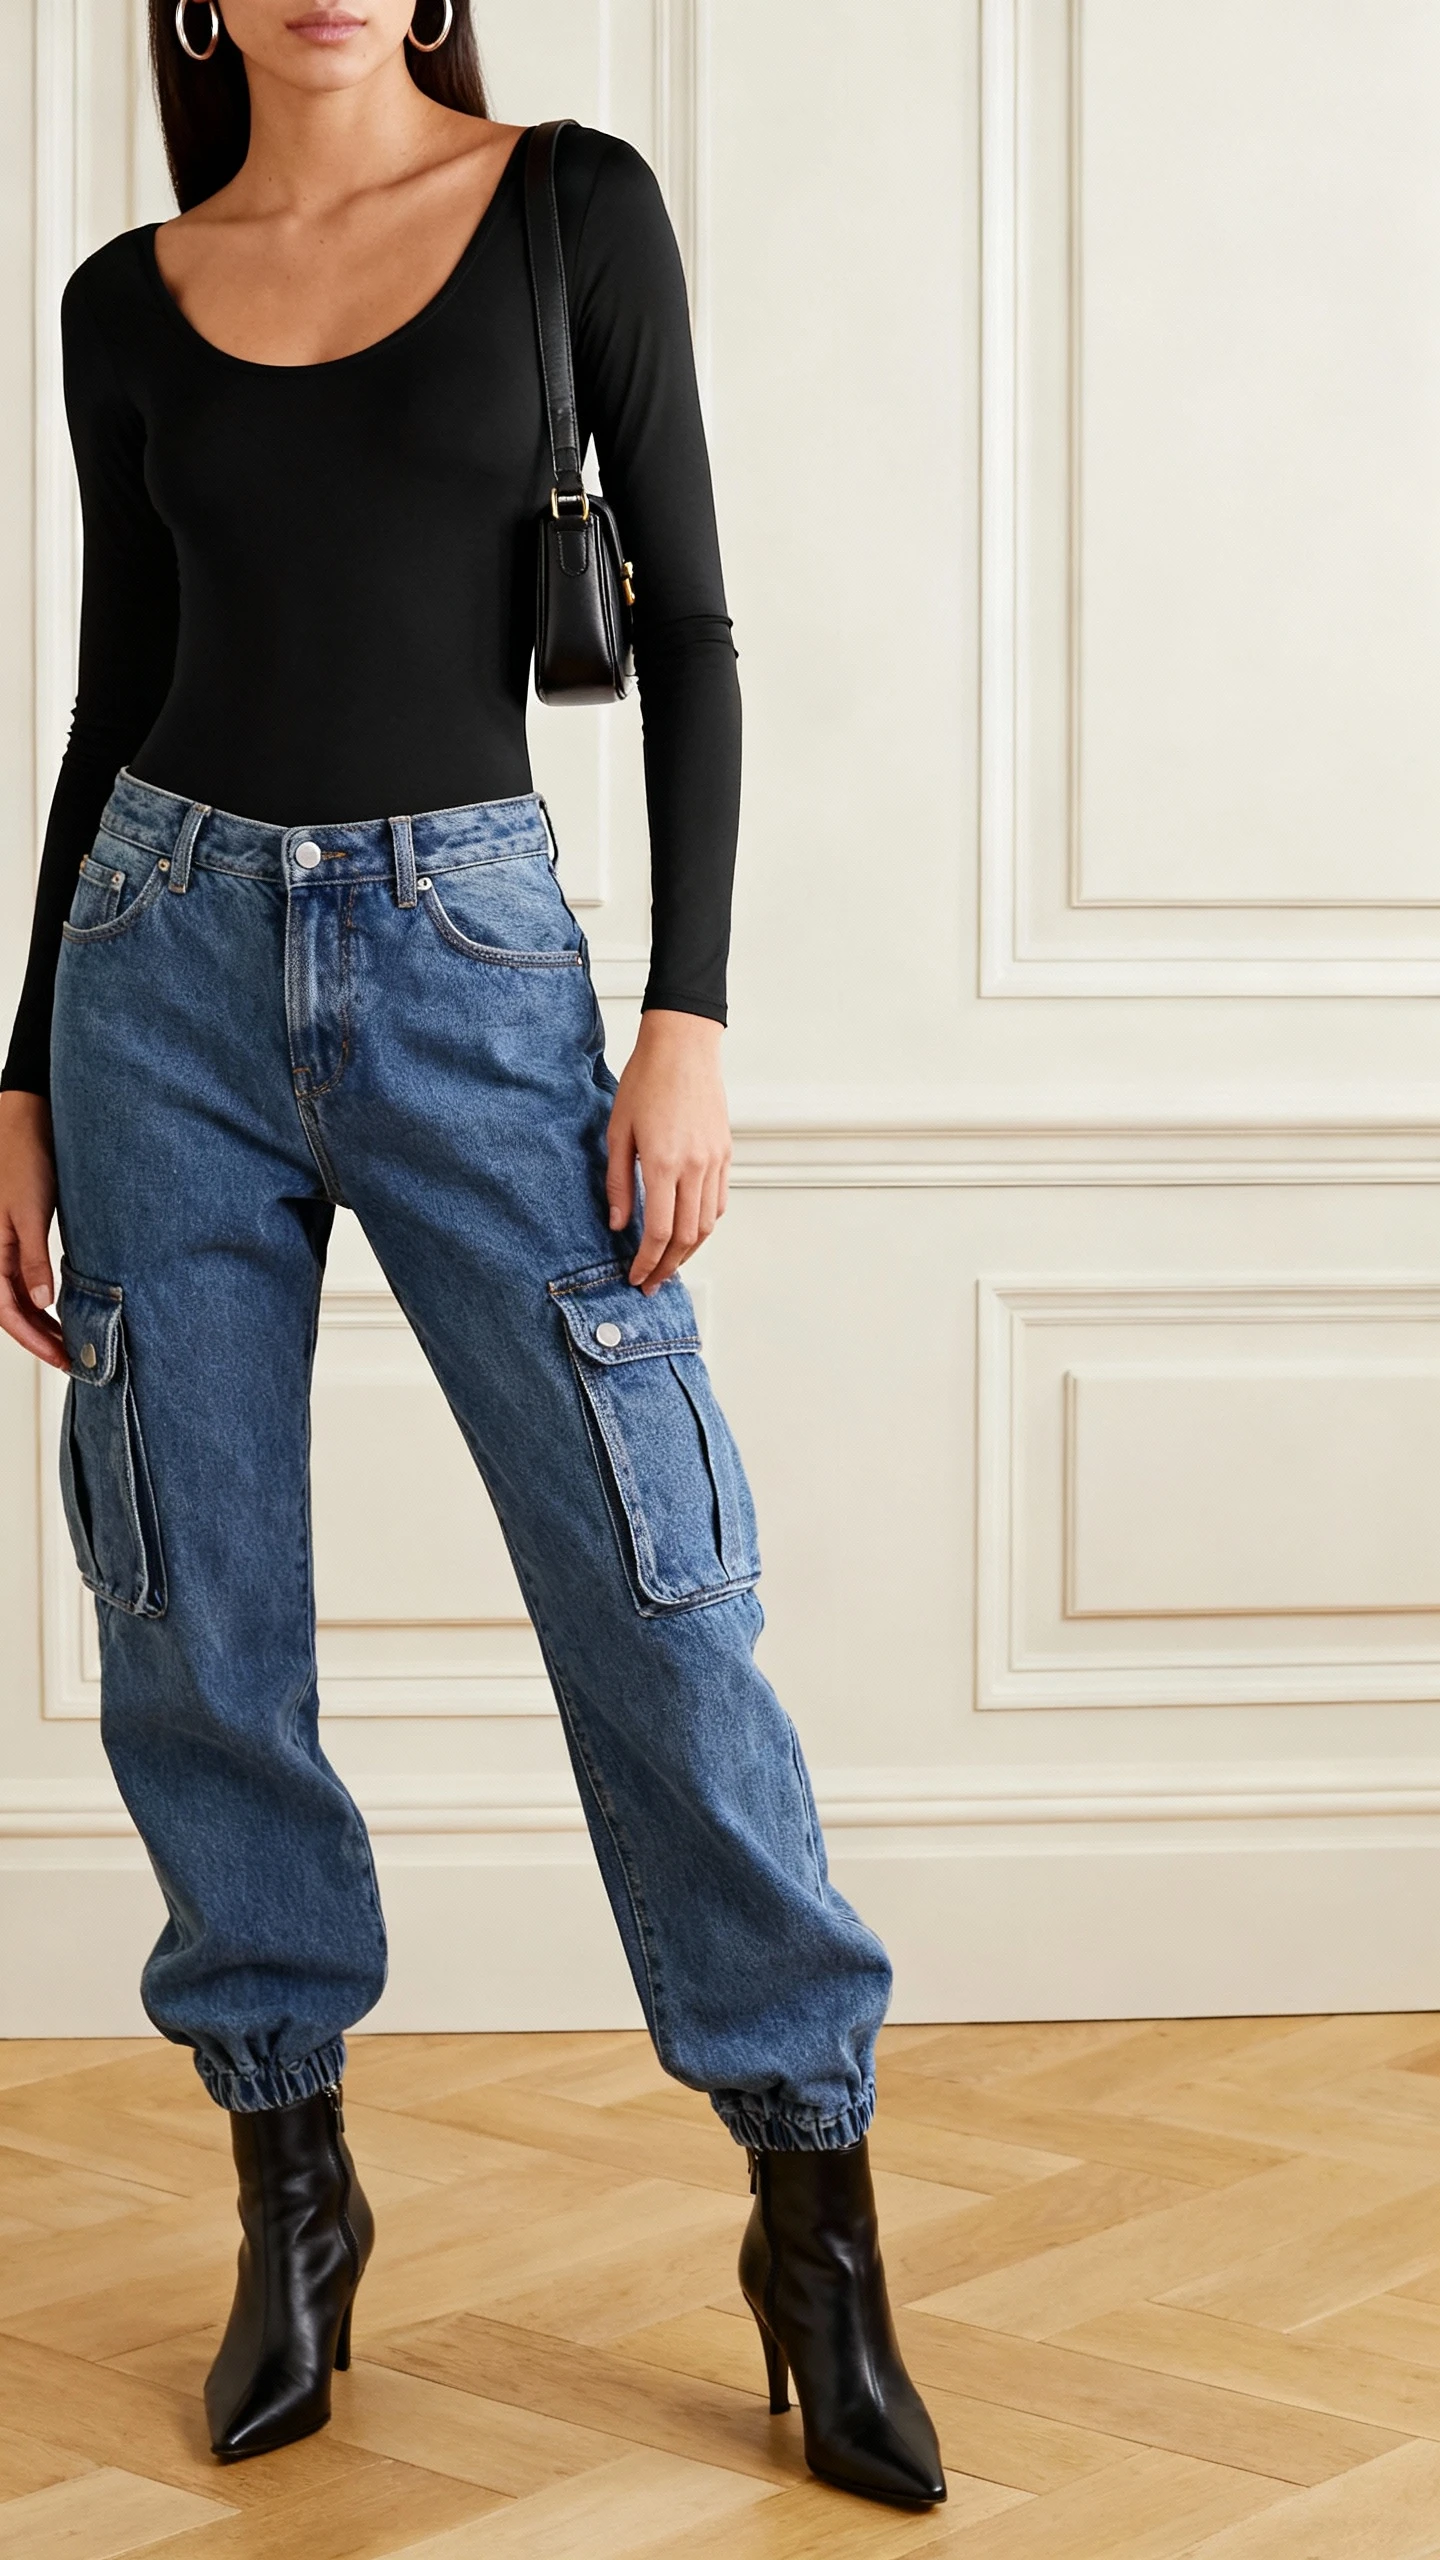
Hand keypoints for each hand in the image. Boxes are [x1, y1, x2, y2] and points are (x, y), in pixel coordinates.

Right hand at [0, 1091, 66, 1367]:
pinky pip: (27, 1276)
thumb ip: (33, 1258)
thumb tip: (41, 1302)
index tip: (60, 1357)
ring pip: (19, 1295)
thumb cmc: (23, 1159)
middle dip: (39, 1337)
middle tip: (71, 1359)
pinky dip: (43, 1297)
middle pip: (12, 1309)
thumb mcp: (29, 1211)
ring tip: (70, 1340)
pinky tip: (61, 1306)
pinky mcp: (21, 1235)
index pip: (7, 1310)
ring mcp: (7, 1245)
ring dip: (42, 1320)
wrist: (26, 1123)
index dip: (33, 1339)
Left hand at [605, 1010, 730, 1294]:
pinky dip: (705, 1225)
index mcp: (664, 1163)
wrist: (683, 1047)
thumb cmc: (647, 1080)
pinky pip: (718, 1202)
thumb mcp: (618, 1131)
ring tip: (669, 1265)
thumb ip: (617, 1181)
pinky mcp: (725, 1154)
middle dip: (667, 1267)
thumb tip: (617, 1222)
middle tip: (651, 1283)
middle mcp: (695, 1167)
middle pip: (686, 1236)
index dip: (646, 1262)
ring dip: (689, 1252)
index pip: (658, 1231)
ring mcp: (715, 1161)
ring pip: (707, 1224)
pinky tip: (688, 1232)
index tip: (635, 1276)